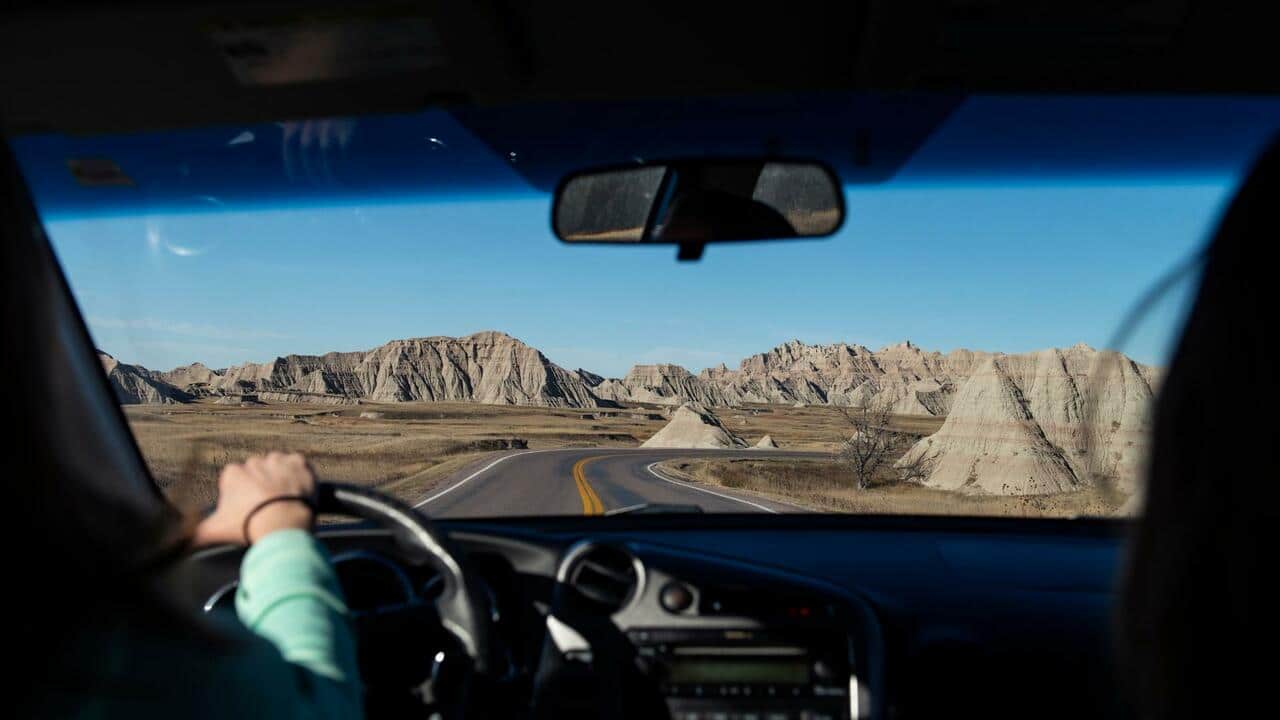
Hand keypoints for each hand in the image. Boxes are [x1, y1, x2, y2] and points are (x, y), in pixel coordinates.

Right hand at [193, 452, 317, 545]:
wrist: (282, 525)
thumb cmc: (248, 526)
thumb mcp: (215, 531)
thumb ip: (194, 535)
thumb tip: (176, 545)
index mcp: (233, 474)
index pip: (235, 479)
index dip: (241, 496)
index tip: (248, 511)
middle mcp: (254, 463)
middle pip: (256, 472)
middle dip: (260, 486)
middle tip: (266, 507)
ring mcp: (278, 461)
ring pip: (277, 465)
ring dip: (279, 477)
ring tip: (283, 499)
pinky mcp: (299, 464)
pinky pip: (298, 463)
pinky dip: (299, 474)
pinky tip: (297, 489)